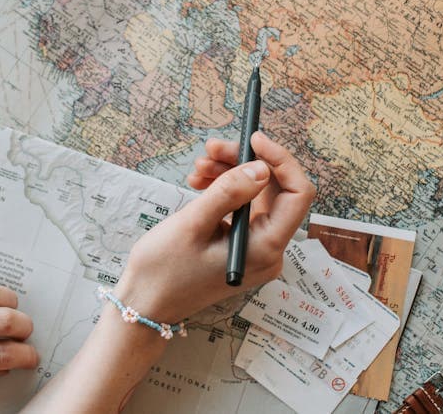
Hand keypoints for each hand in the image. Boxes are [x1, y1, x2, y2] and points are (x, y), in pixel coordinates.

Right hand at [114, 132, 315, 322]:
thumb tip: (262, 167)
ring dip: (230, 175)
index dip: (280, 161)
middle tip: (212, 149)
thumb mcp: (192, 224)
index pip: (297, 195)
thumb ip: (229, 192)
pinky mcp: (241, 247)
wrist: (145, 304)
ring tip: (198, 168)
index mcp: (265, 249)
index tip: (254, 139)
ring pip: (256, 197)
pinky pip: (243, 211)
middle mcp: (268, 251)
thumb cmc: (164, 270)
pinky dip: (224, 192)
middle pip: (274, 192)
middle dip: (245, 163)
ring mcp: (256, 250)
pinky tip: (199, 183)